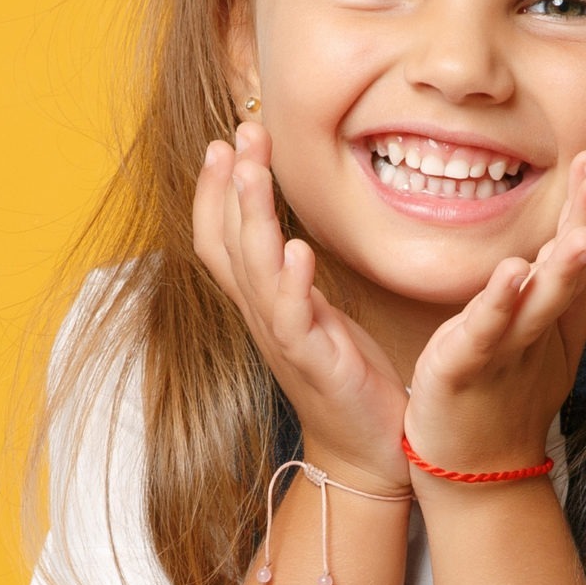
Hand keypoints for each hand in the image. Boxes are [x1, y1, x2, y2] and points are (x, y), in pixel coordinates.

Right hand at [190, 122, 409, 492]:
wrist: (369, 450)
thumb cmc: (348, 379)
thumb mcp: (316, 316)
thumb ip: (298, 278)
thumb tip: (294, 234)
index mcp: (263, 303)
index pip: (220, 239)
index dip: (215, 191)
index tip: (226, 141)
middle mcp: (263, 318)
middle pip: (227, 243)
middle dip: (230, 185)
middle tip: (240, 134)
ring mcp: (284, 340)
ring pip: (252, 272)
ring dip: (250, 219)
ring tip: (252, 172)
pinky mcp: (313, 363)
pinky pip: (293, 319)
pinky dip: (292, 283)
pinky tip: (299, 250)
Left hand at [404, 151, 585, 477]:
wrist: (476, 470)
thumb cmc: (504, 400)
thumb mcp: (542, 341)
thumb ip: (565, 297)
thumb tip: (584, 245)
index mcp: (546, 316)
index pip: (570, 254)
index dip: (584, 211)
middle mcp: (533, 330)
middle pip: (566, 274)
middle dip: (585, 227)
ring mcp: (503, 350)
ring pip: (538, 305)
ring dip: (561, 268)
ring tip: (580, 233)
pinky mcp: (464, 368)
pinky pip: (483, 333)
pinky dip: (498, 305)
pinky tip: (511, 275)